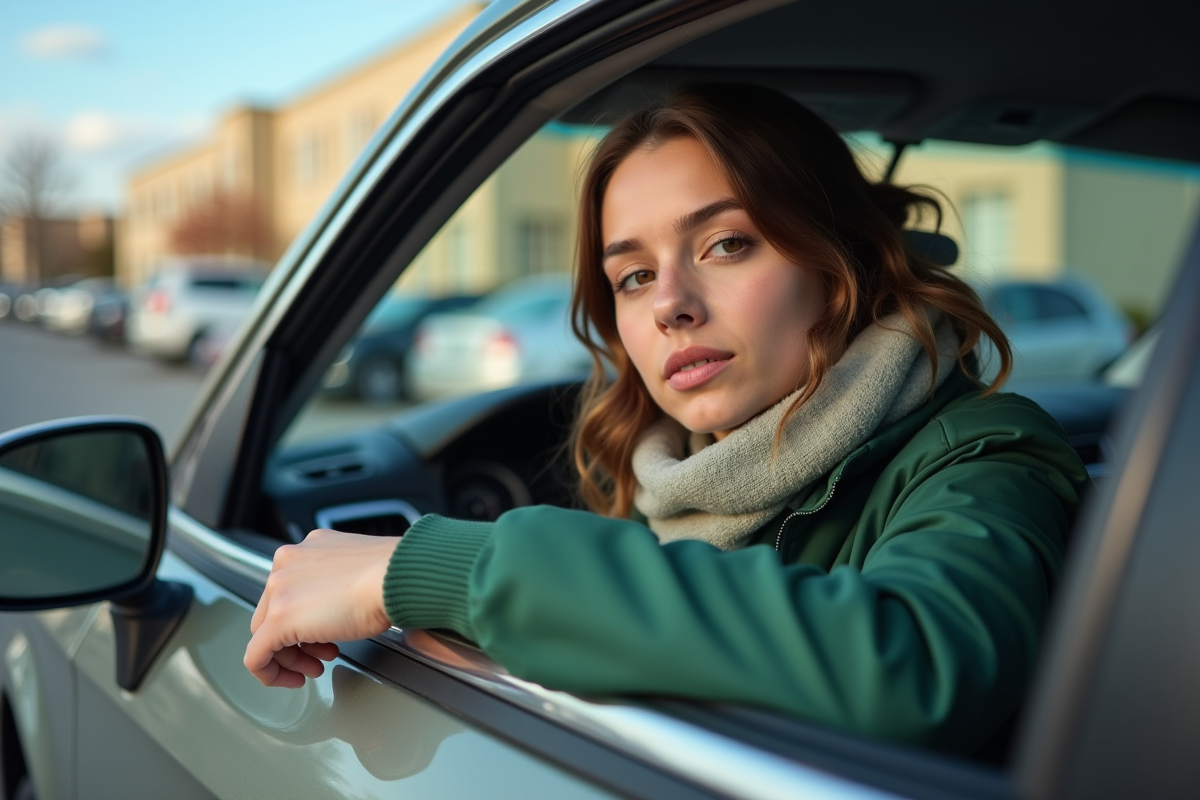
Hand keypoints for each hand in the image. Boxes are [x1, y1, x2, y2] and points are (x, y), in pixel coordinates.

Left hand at [245, 529, 399, 687]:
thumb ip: (335, 585)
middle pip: (272, 613)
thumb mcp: (356, 572)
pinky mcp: (280, 618)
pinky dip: (269, 673)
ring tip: (316, 667)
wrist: (397, 577)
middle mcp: (287, 563)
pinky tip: (293, 680)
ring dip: (290, 657)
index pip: (288, 592)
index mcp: (306, 549)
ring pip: (263, 633)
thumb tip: (336, 609)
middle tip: (321, 656)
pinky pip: (256, 655)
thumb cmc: (392, 575)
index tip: (321, 637)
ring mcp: (280, 588)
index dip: (304, 621)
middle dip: (296, 642)